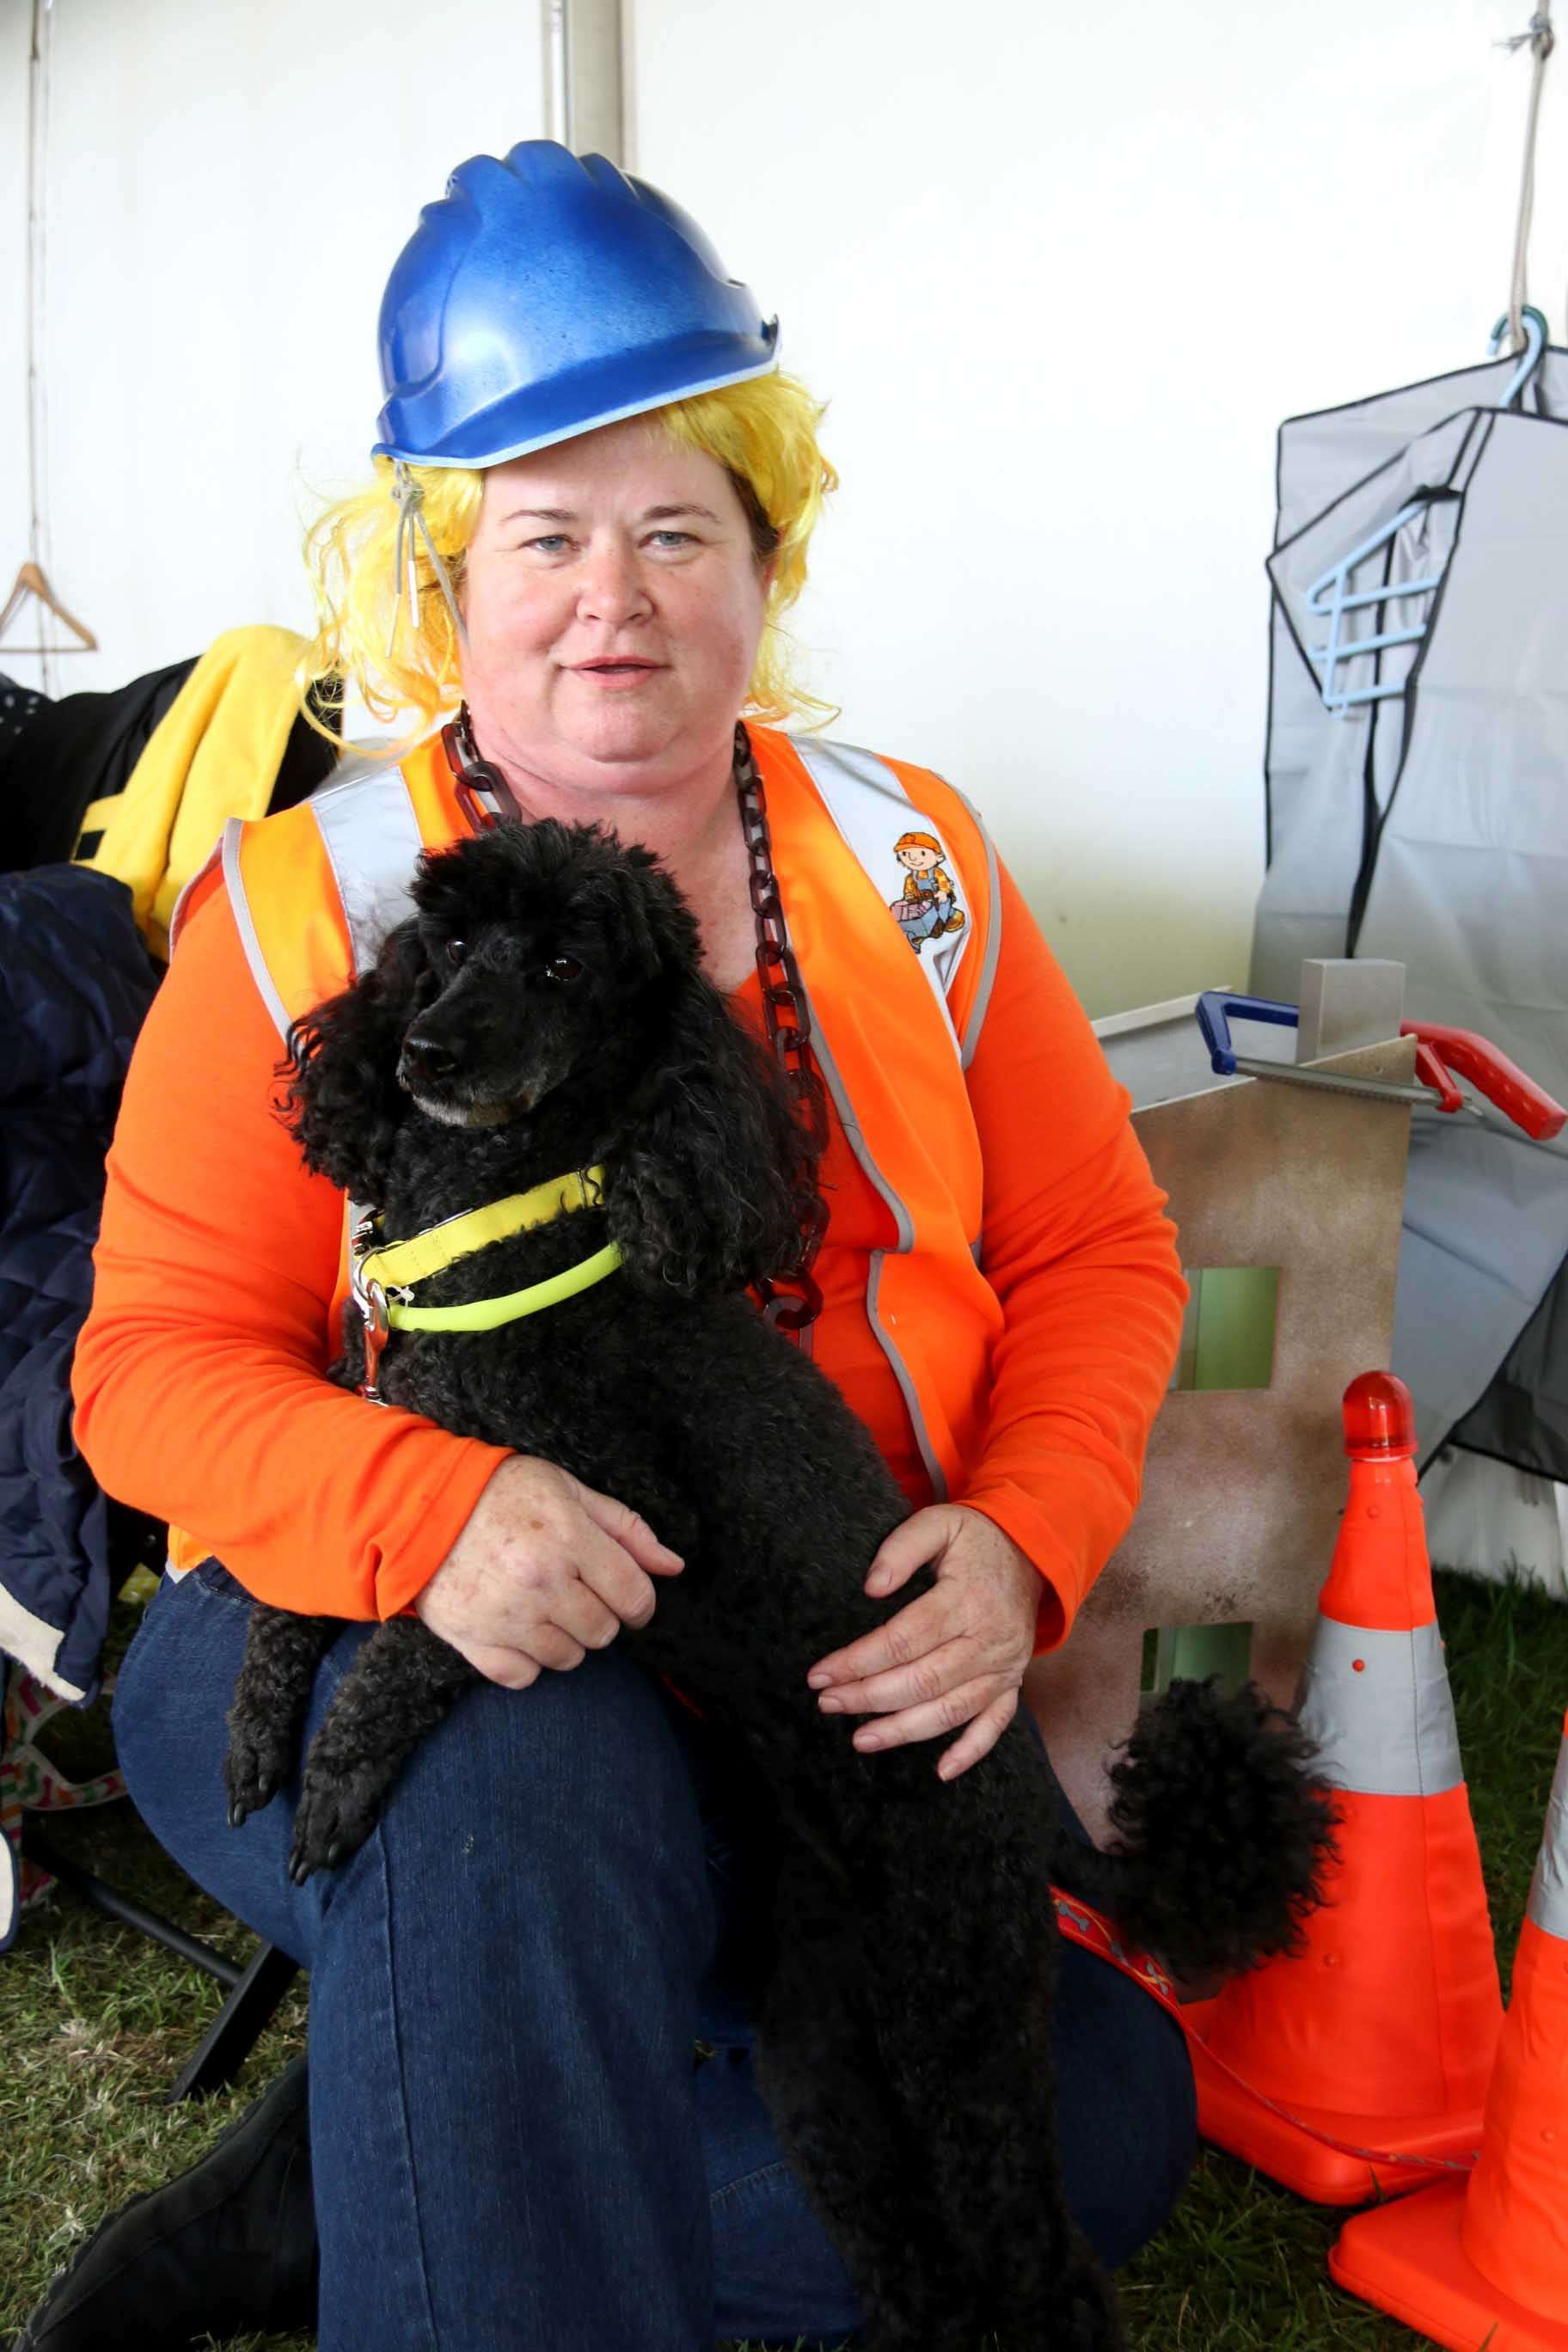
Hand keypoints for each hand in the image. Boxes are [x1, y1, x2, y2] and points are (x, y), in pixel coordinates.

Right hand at [413, 1455, 684, 1687]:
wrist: (419, 1504)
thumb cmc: (502, 1493)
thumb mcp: (569, 1491)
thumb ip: (626, 1529)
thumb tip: (673, 1567)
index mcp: (568, 1537)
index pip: (633, 1596)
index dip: (641, 1603)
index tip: (629, 1598)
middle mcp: (539, 1581)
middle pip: (603, 1631)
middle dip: (601, 1615)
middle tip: (577, 1592)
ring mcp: (504, 1615)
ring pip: (568, 1658)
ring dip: (567, 1639)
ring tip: (546, 1607)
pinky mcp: (471, 1639)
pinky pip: (523, 1676)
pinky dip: (528, 1661)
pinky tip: (519, 1630)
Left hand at [805, 1505, 1042, 1781]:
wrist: (1032, 1551)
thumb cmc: (976, 1538)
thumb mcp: (939, 1523)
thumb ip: (902, 1548)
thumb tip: (872, 1587)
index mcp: (966, 1599)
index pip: (904, 1638)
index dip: (859, 1660)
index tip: (820, 1674)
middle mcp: (987, 1639)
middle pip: (922, 1680)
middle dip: (869, 1697)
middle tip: (828, 1704)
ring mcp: (1003, 1666)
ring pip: (951, 1710)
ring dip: (904, 1730)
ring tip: (860, 1739)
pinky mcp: (1012, 1683)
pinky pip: (995, 1725)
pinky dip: (971, 1751)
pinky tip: (941, 1771)